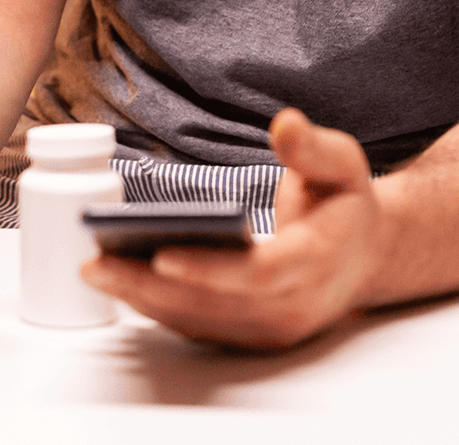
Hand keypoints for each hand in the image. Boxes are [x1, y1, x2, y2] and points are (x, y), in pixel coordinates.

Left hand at [80, 107, 386, 348]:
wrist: (365, 258)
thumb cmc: (345, 205)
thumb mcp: (344, 164)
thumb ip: (313, 147)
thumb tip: (285, 123)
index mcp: (318, 261)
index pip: (259, 274)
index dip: (210, 269)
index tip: (161, 254)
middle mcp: (293, 305)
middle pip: (215, 306)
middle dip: (151, 287)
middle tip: (95, 263)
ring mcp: (270, 328)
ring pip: (199, 321)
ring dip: (143, 299)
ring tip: (93, 268)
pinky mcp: (250, 335)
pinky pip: (197, 326)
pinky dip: (156, 306)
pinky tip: (119, 279)